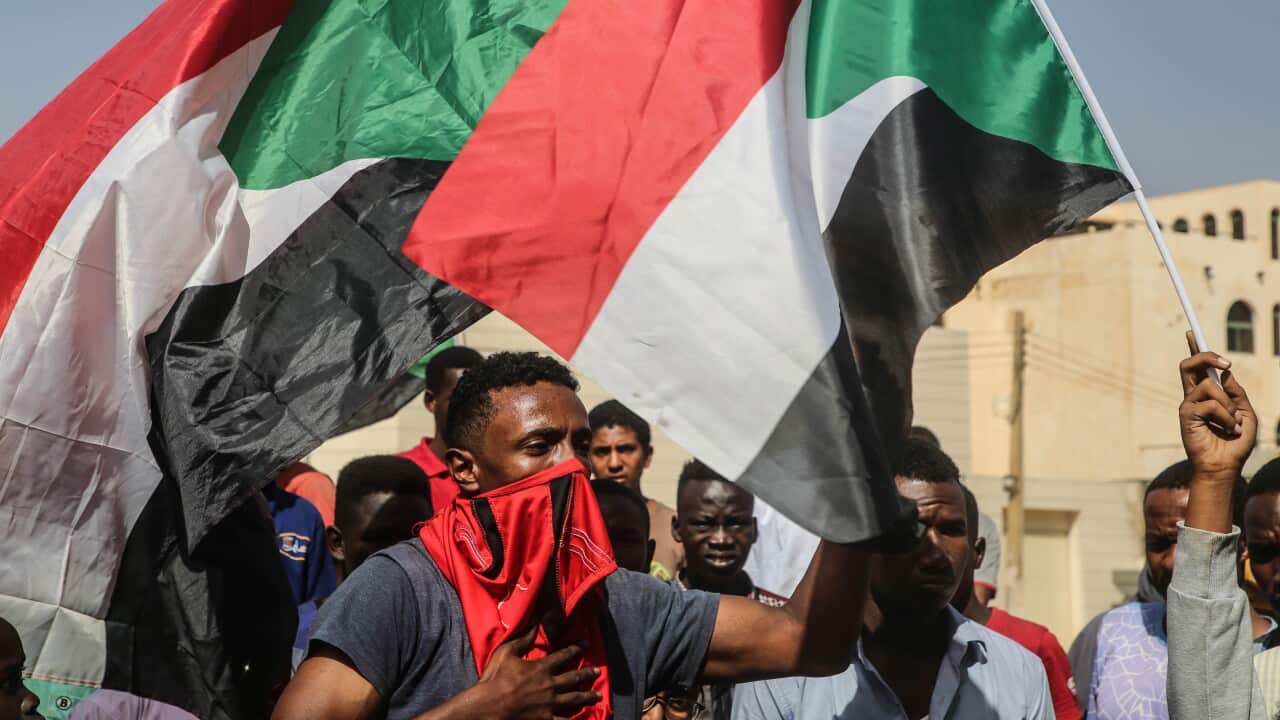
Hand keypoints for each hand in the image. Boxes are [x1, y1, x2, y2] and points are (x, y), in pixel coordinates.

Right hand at [474, 627, 600, 719]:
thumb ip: (523, 640)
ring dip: (588, 696)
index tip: (586, 644)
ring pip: (574, 699)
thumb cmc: (495, 679)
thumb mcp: (506, 653)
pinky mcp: (545, 719)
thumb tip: (535, 625)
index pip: (564, 655)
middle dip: (587, 674)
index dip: (576, 649)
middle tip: (598, 672)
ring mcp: (549, 703)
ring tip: (597, 696)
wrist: (489, 706)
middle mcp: (550, 685)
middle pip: (574, 678)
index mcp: (541, 668)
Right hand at [1178, 332, 1256, 479]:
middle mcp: (1194, 397)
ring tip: (1233, 423)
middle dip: (1206, 356)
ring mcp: (1188, 405)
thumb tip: (1224, 373)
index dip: (1194, 349)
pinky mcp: (1186, 415)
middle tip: (1227, 364)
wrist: (1225, 466)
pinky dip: (1225, 416)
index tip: (1191, 332)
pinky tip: (1227, 429)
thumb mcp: (1246, 413)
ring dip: (1229, 404)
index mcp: (1207, 395)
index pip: (1197, 368)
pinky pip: (1210, 404)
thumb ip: (1236, 393)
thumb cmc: (1236, 443)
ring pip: (1208, 385)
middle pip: (1190, 364)